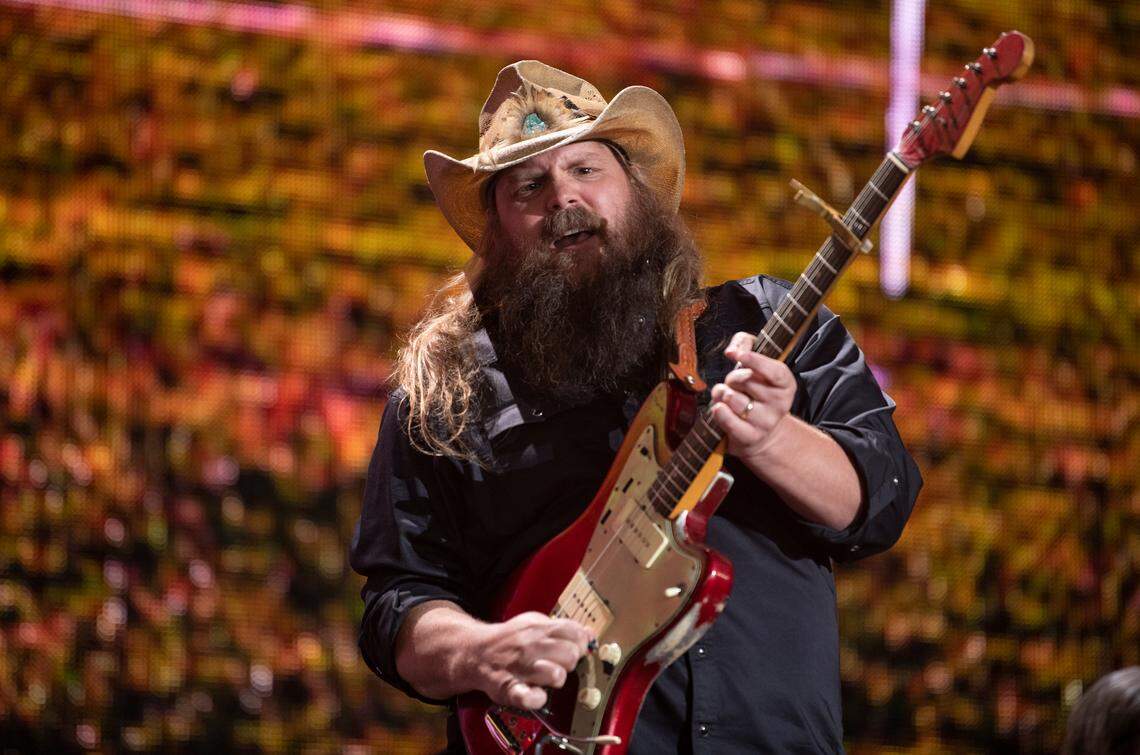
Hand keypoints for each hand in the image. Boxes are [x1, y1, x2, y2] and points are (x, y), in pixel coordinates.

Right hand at [466, 612, 592, 709]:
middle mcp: (531, 645)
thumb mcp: (535, 624)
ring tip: (548, 678)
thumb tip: (589, 634)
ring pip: (556, 674)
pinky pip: (529, 698)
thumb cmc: (510, 641)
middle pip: (571, 654)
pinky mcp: (508, 689)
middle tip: (560, 664)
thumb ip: (563, 628)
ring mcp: (520, 667)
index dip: (580, 643)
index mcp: (539, 628)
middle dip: (571, 662)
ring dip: (557, 678)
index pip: (575, 633)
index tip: (575, 648)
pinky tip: (537, 694)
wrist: (475, 652)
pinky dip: (537, 698)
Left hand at [709, 331, 796, 463]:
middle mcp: (779, 404)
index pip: (774, 371)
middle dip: (732, 378)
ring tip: (728, 397)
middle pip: (745, 380)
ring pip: (731, 398)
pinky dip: (718, 411)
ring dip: (722, 394)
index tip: (738, 355)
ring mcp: (765, 422)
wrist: (759, 432)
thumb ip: (745, 344)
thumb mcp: (754, 362)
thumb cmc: (754, 391)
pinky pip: (726, 418)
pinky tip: (719, 408)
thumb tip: (732, 350)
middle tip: (735, 383)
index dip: (755, 361)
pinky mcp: (750, 437)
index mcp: (785, 384)